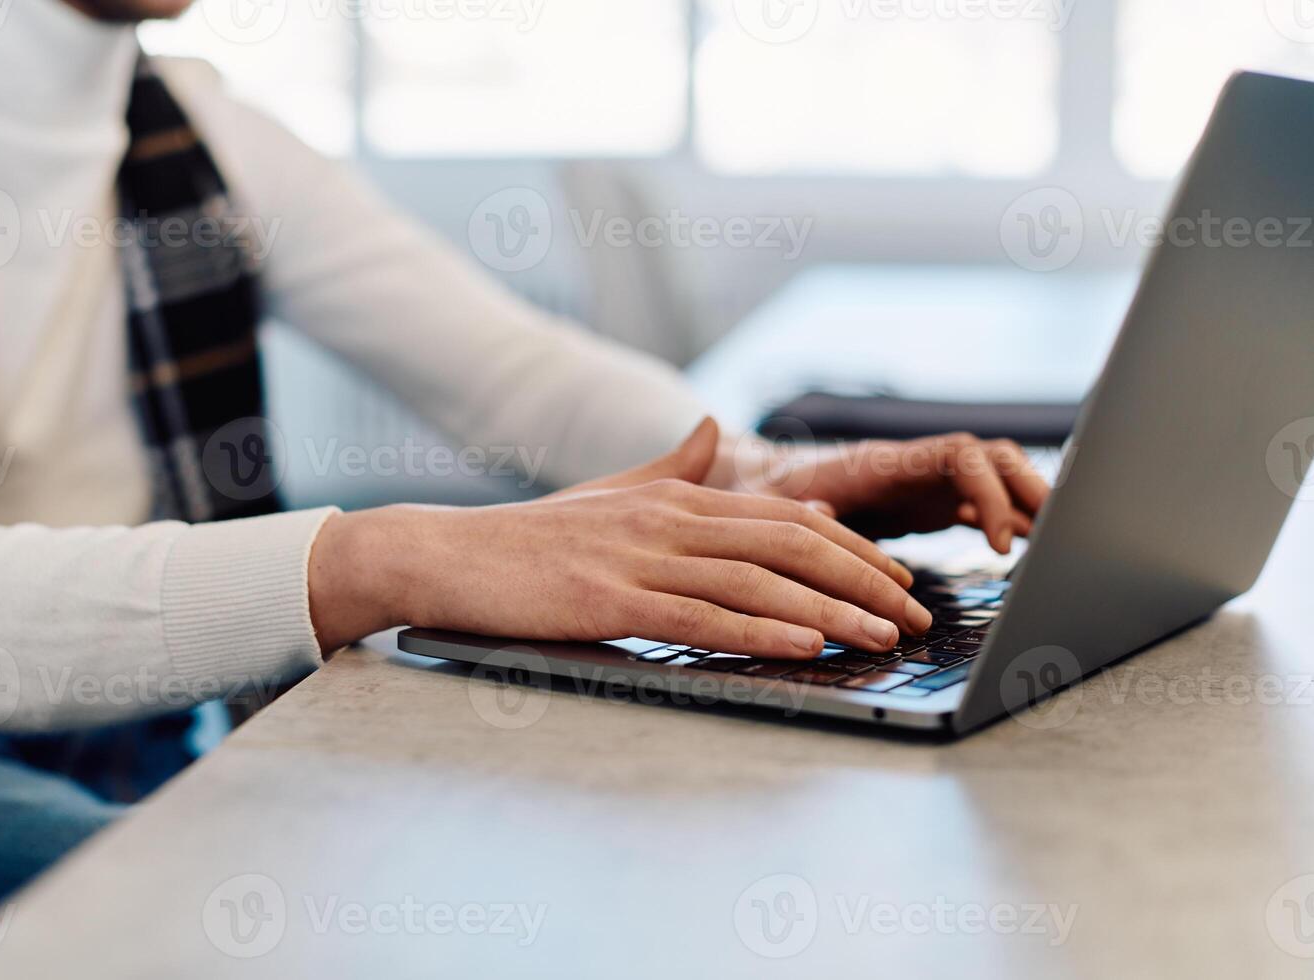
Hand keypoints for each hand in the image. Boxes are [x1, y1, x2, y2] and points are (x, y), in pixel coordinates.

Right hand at [308, 419, 933, 658]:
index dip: (850, 547)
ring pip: (757, 579)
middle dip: (863, 578)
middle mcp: (668, 517)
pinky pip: (700, 616)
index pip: (785, 516)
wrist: (446, 556)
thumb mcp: (609, 492)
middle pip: (789, 543)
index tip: (894, 577)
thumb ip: (670, 466)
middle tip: (914, 612)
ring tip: (884, 636)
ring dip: (831, 609)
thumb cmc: (529, 536)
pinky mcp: (611, 600)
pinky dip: (760, 631)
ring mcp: (640, 557)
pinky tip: (806, 645)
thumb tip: (714, 429)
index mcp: (675, 496)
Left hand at [714, 432, 1051, 554]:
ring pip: (997, 479)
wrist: (770, 481)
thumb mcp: (775, 500)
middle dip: (1031, 489)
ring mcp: (928, 483)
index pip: (961, 455)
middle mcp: (917, 466)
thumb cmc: (770, 490)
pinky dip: (1012, 522)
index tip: (996, 541)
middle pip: (993, 458)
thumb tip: (821, 513)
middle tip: (1058, 535)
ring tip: (1060, 544)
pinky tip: (1032, 548)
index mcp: (888, 461)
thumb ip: (801, 507)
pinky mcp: (931, 504)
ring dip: (1030, 504)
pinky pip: (984, 506)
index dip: (987, 492)